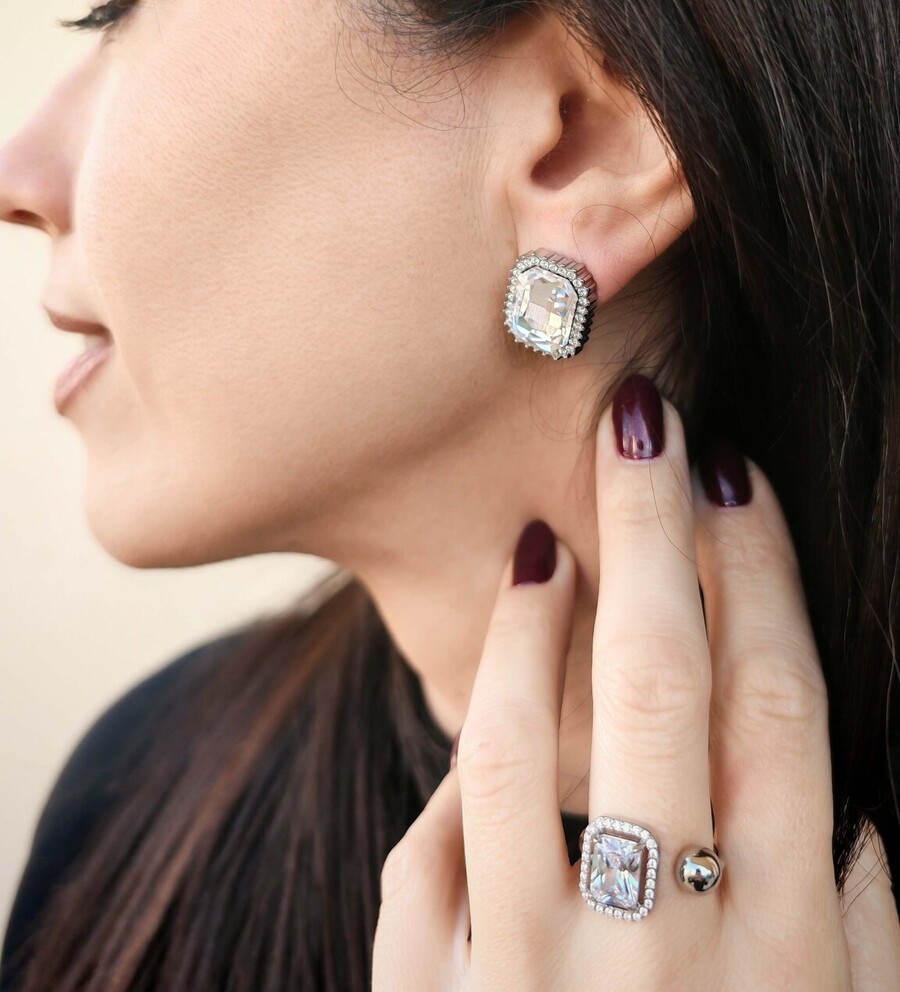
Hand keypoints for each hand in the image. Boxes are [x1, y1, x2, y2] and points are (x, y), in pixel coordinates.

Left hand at [371, 374, 899, 989]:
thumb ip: (862, 938)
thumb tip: (860, 822)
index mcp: (784, 953)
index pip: (777, 709)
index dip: (759, 573)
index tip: (734, 478)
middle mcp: (659, 954)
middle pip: (659, 685)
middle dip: (652, 529)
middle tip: (641, 418)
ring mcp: (529, 980)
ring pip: (511, 746)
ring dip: (529, 623)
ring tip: (542, 545)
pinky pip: (426, 861)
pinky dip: (452, 793)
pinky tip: (476, 744)